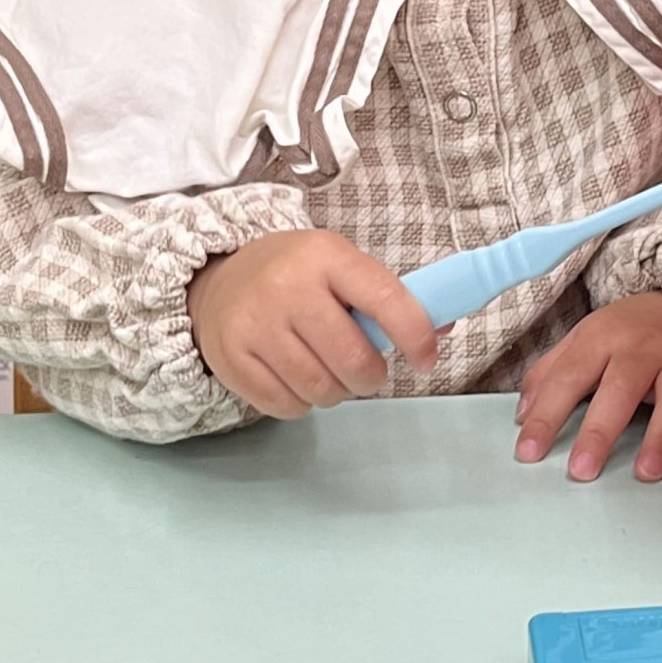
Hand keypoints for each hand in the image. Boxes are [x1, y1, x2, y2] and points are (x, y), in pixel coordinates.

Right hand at [188, 231, 436, 417]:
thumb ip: (390, 298)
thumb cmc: (295, 276)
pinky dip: (301, 402)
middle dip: (370, 377)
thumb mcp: (341, 267)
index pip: (386, 300)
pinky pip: (286, 406)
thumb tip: (443, 328)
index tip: (426, 359)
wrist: (218, 280)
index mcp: (326, 256)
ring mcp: (255, 324)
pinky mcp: (230, 358)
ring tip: (326, 370)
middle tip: (364, 370)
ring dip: (336, 391)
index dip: (416, 337)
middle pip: (353, 360)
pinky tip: (295, 376)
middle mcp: (287, 287)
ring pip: (321, 389)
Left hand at [514, 292, 661, 482]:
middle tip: (581, 470)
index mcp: (603, 337)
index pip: (568, 377)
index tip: (528, 452)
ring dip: (660, 438)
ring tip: (644, 473)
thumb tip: (522, 415)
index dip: (547, 415)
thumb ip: (550, 373)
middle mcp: (645, 348)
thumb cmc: (628, 331)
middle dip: (600, 431)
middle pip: (620, 389)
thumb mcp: (583, 339)